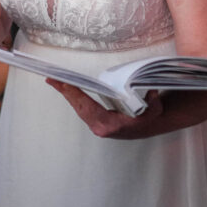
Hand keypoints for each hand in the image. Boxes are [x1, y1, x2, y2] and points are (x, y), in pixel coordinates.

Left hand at [46, 80, 163, 138]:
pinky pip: (80, 109)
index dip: (76, 95)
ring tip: (54, 81)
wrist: (149, 127)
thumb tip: (151, 93)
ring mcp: (96, 126)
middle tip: (52, 79)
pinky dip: (72, 98)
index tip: (65, 84)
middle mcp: (100, 127)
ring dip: (66, 94)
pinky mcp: (94, 123)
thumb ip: (153, 102)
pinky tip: (65, 89)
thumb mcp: (154, 110)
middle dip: (65, 92)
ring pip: (77, 109)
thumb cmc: (148, 117)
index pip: (88, 107)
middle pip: (78, 107)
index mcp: (111, 125)